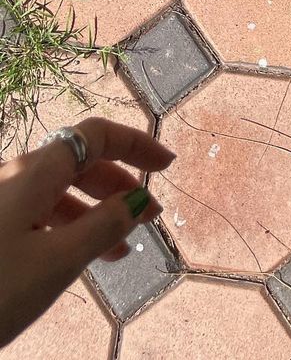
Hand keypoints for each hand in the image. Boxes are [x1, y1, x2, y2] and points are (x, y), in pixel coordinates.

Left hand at [0, 117, 173, 347]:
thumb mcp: (57, 263)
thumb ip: (103, 227)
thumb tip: (137, 201)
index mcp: (35, 173)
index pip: (95, 136)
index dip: (135, 144)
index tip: (167, 165)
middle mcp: (15, 177)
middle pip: (78, 162)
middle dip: (119, 185)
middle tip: (151, 217)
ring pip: (57, 193)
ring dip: (94, 213)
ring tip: (121, 251)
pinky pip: (36, 215)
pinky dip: (67, 229)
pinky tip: (77, 260)